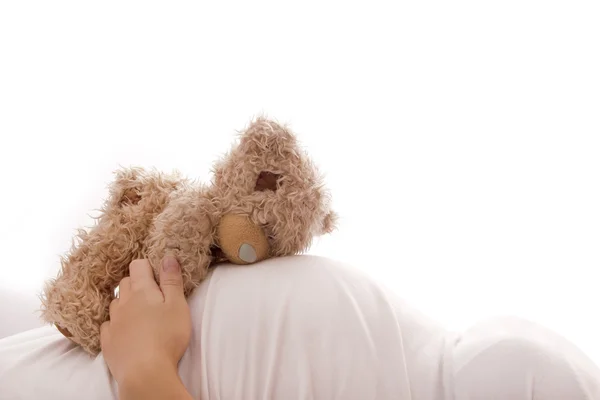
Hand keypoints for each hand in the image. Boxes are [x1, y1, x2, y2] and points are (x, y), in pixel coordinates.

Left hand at [100, 257, 191, 398]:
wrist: (145, 372)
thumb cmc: (166, 337)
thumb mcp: (178, 305)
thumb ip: (171, 280)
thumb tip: (167, 257)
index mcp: (141, 290)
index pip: (137, 266)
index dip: (148, 267)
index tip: (158, 276)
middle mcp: (122, 302)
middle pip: (125, 283)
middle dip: (137, 284)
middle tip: (153, 296)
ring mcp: (112, 322)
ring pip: (116, 303)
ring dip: (125, 304)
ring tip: (140, 315)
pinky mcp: (107, 341)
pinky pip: (108, 325)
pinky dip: (116, 324)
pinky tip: (126, 332)